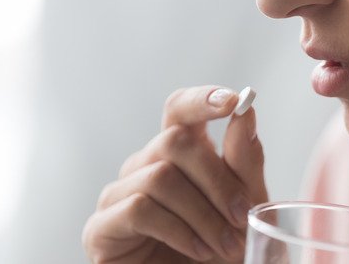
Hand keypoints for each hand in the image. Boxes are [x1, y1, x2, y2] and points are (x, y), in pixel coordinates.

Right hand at [82, 86, 267, 262]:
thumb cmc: (222, 250)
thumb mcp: (246, 204)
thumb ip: (244, 160)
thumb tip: (245, 112)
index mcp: (180, 154)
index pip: (179, 109)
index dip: (202, 100)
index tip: (234, 101)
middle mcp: (145, 165)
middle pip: (174, 140)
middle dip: (217, 179)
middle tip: (242, 215)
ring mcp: (119, 194)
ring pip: (160, 176)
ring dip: (203, 214)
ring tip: (225, 245)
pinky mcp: (101, 227)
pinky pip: (139, 208)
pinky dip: (179, 231)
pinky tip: (199, 251)